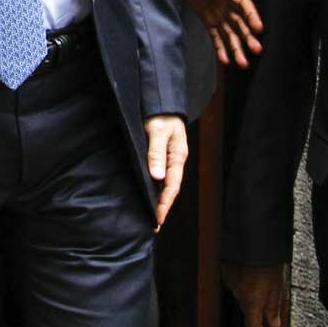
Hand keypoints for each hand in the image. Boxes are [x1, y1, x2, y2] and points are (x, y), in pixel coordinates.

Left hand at [145, 114, 188, 229]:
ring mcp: (170, 159)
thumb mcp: (157, 130)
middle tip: (154, 225)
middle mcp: (175, 160)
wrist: (161, 101)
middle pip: (170, 188)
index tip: (158, 218)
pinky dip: (156, 188)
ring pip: (166, 184)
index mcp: (177, 156)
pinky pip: (161, 176)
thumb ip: (156, 152)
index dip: (165, 203)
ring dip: (160, 199)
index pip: (172, 185)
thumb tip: (157, 177)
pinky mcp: (162, 155)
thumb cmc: (160, 115)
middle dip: (163, 206)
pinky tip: (150, 194)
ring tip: (152, 215)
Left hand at [184, 0, 263, 67]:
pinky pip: (216, 37)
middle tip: (258, 50)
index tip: (260, 28)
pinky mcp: (208, 20)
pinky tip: (226, 61)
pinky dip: (221, 49)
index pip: (244, 5)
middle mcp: (227, 4)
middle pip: (241, 24)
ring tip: (244, 64)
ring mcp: (218, 13)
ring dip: (238, 49)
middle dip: (249, 37)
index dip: (252, 16)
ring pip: (231, 34)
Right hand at [222, 262, 288, 326]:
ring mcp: (231, 283)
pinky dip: (244, 282)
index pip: (253, 325)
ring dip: (251, 293)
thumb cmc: (267, 263)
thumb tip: (274, 323)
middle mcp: (239, 295)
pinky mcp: (227, 272)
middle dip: (258, 309)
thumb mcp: (277, 286)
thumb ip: (274, 307)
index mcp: (252, 301)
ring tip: (262, 279)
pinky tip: (252, 272)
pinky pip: (236, 283)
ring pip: (242, 295)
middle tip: (269, 301)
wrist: (252, 241)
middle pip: (248, 309)